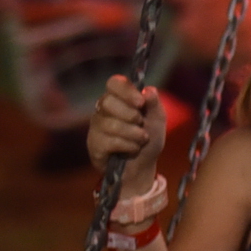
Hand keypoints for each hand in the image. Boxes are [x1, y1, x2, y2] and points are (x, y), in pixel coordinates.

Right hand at [87, 75, 167, 190]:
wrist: (143, 167)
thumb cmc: (148, 139)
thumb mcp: (157, 120)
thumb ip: (154, 104)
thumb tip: (148, 90)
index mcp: (118, 98)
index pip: (113, 83)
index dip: (126, 91)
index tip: (140, 103)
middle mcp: (103, 110)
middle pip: (108, 102)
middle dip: (131, 115)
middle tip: (141, 124)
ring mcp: (96, 127)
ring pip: (111, 124)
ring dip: (133, 134)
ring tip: (141, 139)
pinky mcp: (94, 144)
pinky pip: (109, 141)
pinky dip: (128, 146)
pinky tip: (132, 149)